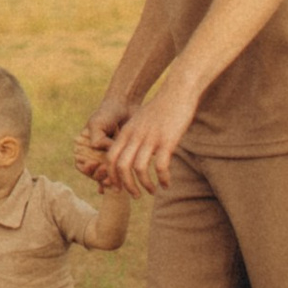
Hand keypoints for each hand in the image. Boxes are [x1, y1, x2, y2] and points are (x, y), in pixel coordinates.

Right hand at [76, 89, 134, 181]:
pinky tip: (118, 186)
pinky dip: (117, 180)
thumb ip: (97, 140)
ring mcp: (107, 158)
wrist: (126, 106)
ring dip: (108, 179)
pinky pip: (117, 174)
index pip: (81, 165)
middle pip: (93, 174)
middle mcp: (94, 155)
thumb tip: (105, 155)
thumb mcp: (97, 124)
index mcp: (84, 147)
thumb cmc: (108, 113)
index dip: (86, 169)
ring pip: (105, 176)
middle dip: (99, 175)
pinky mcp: (120, 159)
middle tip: (106, 170)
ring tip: (114, 177)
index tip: (94, 163)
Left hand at [106, 70, 198, 195]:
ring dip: (144, 185)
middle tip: (135, 195)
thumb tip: (132, 153)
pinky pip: (161, 166)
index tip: (119, 187)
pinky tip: (167, 183)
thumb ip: (133, 136)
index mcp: (127, 132)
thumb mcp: (140, 120)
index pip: (110, 158)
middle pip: (121, 166)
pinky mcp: (167, 141)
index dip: (112, 176)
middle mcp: (135, 136)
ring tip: (152, 191)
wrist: (177, 92)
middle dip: (126, 186)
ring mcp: (150, 138)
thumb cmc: (160, 108)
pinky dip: (162, 179)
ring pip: (139, 169)